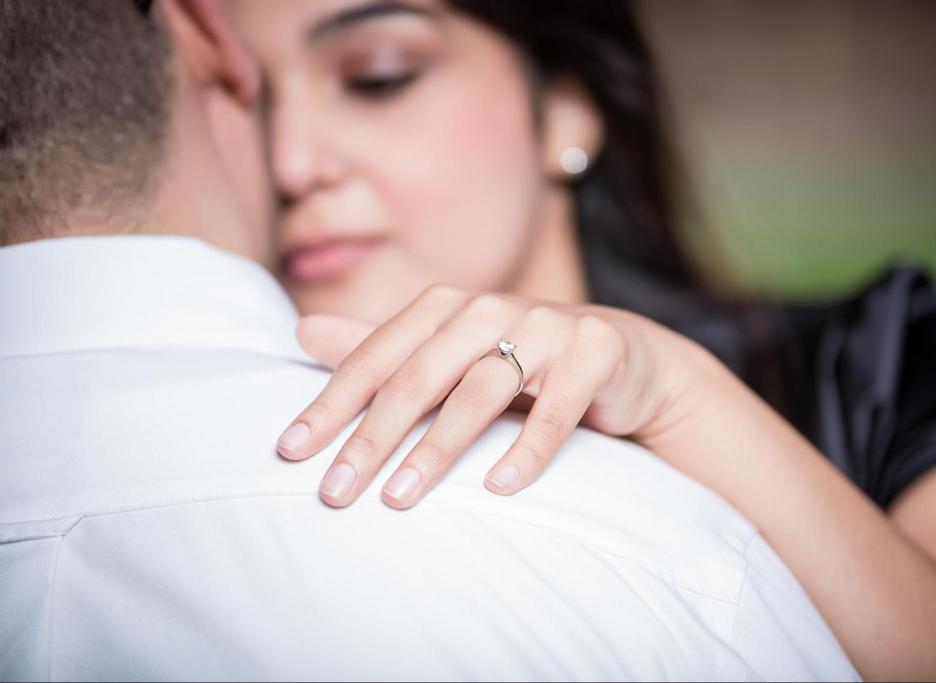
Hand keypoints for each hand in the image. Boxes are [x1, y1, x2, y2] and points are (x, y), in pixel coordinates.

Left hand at [277, 284, 705, 508]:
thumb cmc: (519, 361)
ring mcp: (547, 326)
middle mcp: (492, 308)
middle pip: (420, 375)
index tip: (290, 453)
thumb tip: (300, 333)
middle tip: (334, 493)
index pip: (377, 356)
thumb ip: (381, 348)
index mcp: (447, 306)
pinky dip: (528, 450)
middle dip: (373, 437)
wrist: (619, 355)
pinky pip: (558, 409)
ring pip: (482, 391)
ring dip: (439, 448)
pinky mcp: (596, 351)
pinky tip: (499, 489)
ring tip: (399, 498)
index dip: (331, 404)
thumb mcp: (448, 355)